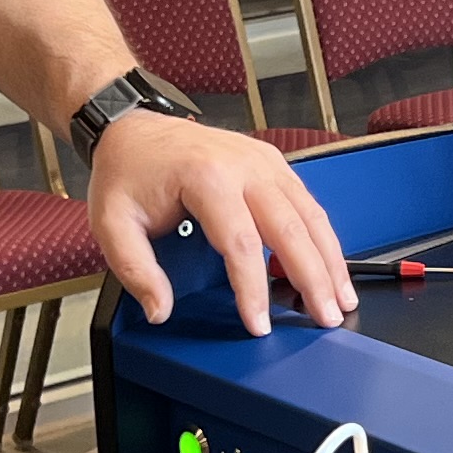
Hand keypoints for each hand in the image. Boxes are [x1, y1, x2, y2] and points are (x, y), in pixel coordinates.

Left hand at [85, 114, 354, 336]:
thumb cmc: (128, 173)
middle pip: (290, 228)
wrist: (134, 127)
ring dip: (330, 259)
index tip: (259, 324)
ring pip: (310, 215)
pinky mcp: (273, 164)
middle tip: (325, 317)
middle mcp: (244, 165)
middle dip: (313, 278)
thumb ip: (136, 270)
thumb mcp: (111, 223)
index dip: (253, 289)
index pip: (241, 243)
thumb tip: (160, 310)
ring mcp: (264, 161)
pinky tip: (329, 268)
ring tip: (341, 299)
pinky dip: (322, 239)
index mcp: (206, 177)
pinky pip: (306, 204)